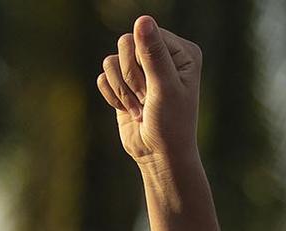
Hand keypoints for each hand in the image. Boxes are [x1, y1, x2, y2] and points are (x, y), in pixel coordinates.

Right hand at [98, 15, 201, 172]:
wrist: (158, 156)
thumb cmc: (170, 125)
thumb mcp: (164, 88)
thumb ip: (153, 54)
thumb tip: (142, 20)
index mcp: (181, 52)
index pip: (145, 35)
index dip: (142, 62)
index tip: (154, 89)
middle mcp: (162, 55)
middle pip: (125, 43)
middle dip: (131, 77)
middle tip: (146, 99)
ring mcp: (141, 69)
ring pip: (111, 61)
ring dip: (122, 89)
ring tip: (139, 108)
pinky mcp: (123, 83)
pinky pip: (103, 76)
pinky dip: (112, 96)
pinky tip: (128, 111)